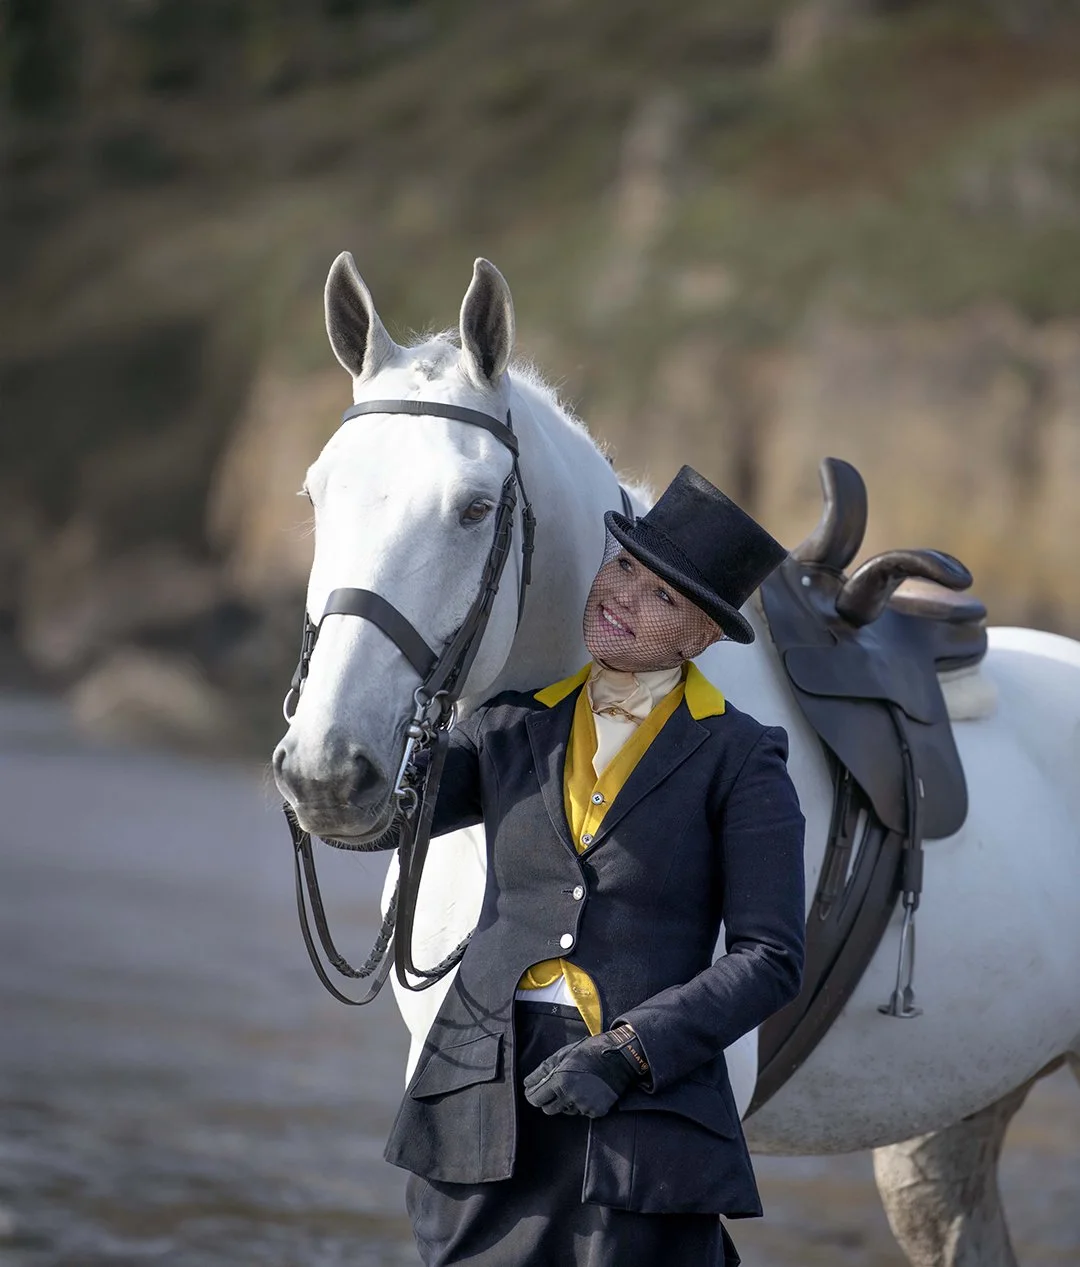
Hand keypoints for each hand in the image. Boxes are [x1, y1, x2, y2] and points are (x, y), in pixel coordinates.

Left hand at [522, 1025, 648, 1117]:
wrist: (620, 1057)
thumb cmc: (589, 1051)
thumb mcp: (563, 1054)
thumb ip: (543, 1070)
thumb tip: (527, 1082)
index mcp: (560, 1080)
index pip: (536, 1099)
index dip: (533, 1095)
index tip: (534, 1092)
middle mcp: (571, 1096)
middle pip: (549, 1110)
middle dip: (548, 1100)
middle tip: (555, 1088)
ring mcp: (584, 1105)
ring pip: (566, 1111)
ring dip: (566, 1102)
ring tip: (577, 1084)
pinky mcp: (597, 1111)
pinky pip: (582, 1112)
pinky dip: (583, 1104)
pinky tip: (589, 1090)